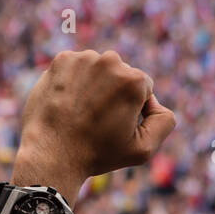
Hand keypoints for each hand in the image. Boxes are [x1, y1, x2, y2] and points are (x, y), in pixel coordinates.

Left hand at [14, 50, 175, 197]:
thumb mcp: (143, 149)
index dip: (132, 110)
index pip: (142, 88)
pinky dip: (72, 82)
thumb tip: (155, 101)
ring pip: (97, 70)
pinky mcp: (61, 60)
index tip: (113, 126)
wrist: (50, 154)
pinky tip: (66, 102)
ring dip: (92, 85)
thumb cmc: (97, 154)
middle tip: (95, 120)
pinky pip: (75, 68)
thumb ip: (164, 121)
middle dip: (112, 94)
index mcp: (134, 80)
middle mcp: (110, 61)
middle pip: (120, 75)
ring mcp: (83, 58)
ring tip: (79, 112)